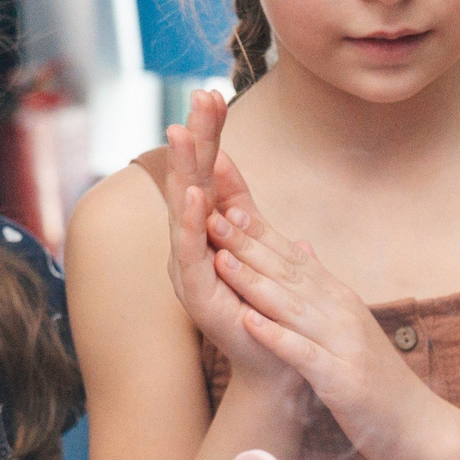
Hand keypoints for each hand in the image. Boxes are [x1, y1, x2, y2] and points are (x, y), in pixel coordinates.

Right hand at [156, 89, 299, 388]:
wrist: (275, 366)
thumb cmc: (270, 315)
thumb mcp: (266, 261)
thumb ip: (253, 231)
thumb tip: (241, 202)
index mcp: (215, 233)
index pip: (214, 174)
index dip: (214, 136)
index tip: (215, 93)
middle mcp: (196, 244)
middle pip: (194, 178)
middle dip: (198, 136)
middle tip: (200, 94)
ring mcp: (191, 266)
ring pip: (185, 207)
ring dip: (185, 169)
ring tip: (184, 132)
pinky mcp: (194, 290)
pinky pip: (189, 249)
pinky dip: (190, 221)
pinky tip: (192, 194)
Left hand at [206, 206, 437, 459]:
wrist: (416, 422)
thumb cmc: (376, 377)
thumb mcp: (348, 324)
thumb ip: (323, 286)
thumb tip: (302, 247)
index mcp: (340, 299)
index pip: (294, 258)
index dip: (259, 233)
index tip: (225, 207)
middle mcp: (342, 313)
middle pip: (288, 274)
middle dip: (247, 246)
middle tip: (211, 217)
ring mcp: (344, 344)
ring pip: (293, 306)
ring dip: (255, 283)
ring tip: (221, 261)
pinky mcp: (343, 378)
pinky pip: (304, 353)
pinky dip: (277, 337)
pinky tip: (249, 323)